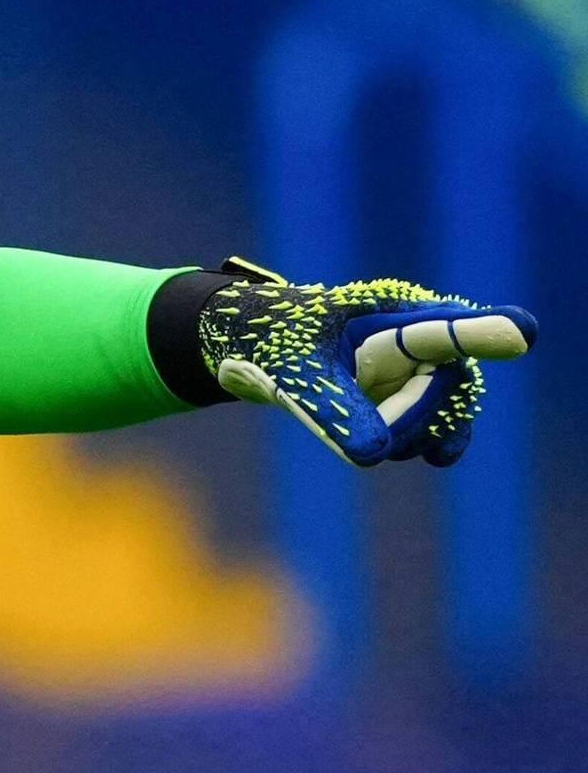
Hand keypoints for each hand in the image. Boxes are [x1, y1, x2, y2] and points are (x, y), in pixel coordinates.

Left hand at [196, 259, 537, 466]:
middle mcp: (412, 340)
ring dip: (418, 434)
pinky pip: (435, 424)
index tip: (521, 331)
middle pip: (449, 384)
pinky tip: (438, 454)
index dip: (483, 332)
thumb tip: (373, 456)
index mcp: (387, 315)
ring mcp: (412, 370)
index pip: (442, 328)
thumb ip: (331, 411)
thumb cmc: (270, 344)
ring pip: (444, 410)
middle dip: (421, 417)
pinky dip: (430, 440)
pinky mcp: (403, 397)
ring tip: (372, 441)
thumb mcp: (292, 376)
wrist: (250, 347)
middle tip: (378, 439)